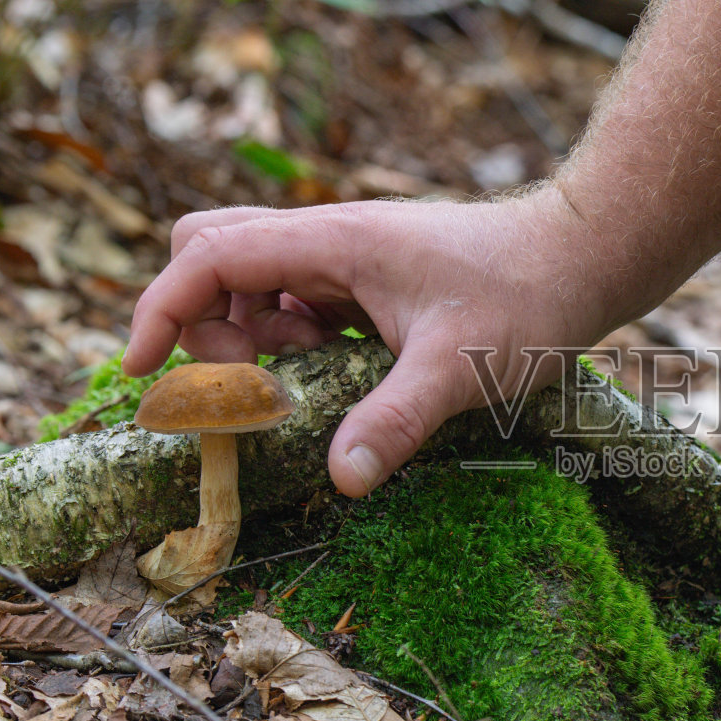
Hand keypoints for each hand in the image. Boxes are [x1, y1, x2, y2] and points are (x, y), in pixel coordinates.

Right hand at [123, 190, 612, 496]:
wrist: (583, 259)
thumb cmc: (527, 297)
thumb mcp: (459, 366)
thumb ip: (396, 419)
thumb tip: (339, 480)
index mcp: (332, 241)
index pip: (209, 257)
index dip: (160, 310)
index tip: (137, 371)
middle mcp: (328, 240)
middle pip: (216, 256)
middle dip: (206, 322)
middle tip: (252, 384)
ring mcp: (347, 259)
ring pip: (256, 284)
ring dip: (255, 339)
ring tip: (308, 385)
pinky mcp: (368, 281)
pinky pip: (299, 305)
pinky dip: (294, 344)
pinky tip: (343, 376)